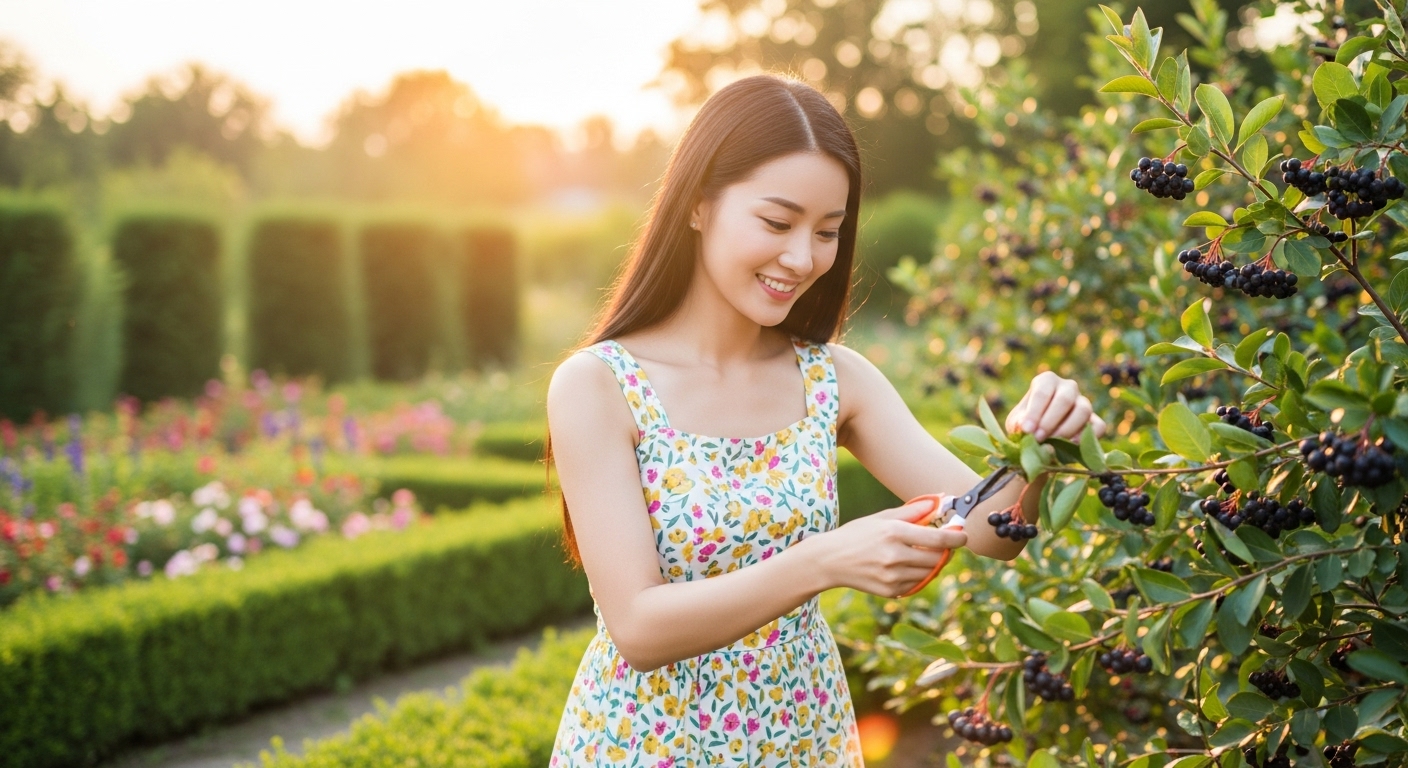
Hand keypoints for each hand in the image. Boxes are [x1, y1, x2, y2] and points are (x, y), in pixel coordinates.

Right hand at [812, 496, 967, 596]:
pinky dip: (918, 575)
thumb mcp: (881, 518)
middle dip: (945, 551)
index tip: (963, 536)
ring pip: (929, 573)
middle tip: (942, 544)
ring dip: (932, 564)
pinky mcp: (891, 591)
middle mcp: (895, 556)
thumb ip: (912, 511)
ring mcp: (893, 576)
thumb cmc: (855, 535)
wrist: (829, 561)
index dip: (956, 538)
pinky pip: (917, 584)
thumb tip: (937, 502)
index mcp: (894, 533)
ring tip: (919, 554)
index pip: (938, 539)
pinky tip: (904, 566)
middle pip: (938, 558)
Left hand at [1004, 371, 1107, 442]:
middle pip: (1064, 399)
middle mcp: (1068, 387)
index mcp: (1046, 381)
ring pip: (1083, 410)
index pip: (1042, 391)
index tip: (1027, 430)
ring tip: (1052, 444)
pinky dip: (1087, 437)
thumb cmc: (1025, 423)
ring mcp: (1084, 402)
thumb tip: (1028, 432)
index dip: (1034, 412)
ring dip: (1067, 429)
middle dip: (1050, 421)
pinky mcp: (1095, 420)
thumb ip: (1019, 425)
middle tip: (1038, 438)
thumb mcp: (1017, 422)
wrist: (1039, 436)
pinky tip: (1072, 446)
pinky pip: (1098, 426)